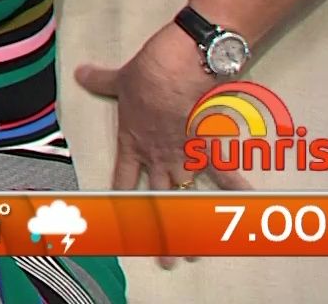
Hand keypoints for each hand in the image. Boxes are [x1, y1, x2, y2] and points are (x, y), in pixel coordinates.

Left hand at [76, 24, 250, 268]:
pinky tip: (247, 210)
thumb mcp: (119, 79)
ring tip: (197, 252)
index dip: (120, 202)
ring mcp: (181, 155)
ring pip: (186, 198)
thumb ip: (101, 80)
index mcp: (132, 143)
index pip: (122, 179)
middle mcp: (156, 156)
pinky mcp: (206, 147)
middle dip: (160, 231)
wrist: (174, 69)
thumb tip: (80, 71)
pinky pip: (223, 174)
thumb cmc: (145, 74)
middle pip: (156, 200)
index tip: (121, 223)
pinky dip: (235, 191)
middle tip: (165, 259)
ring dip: (194, 225)